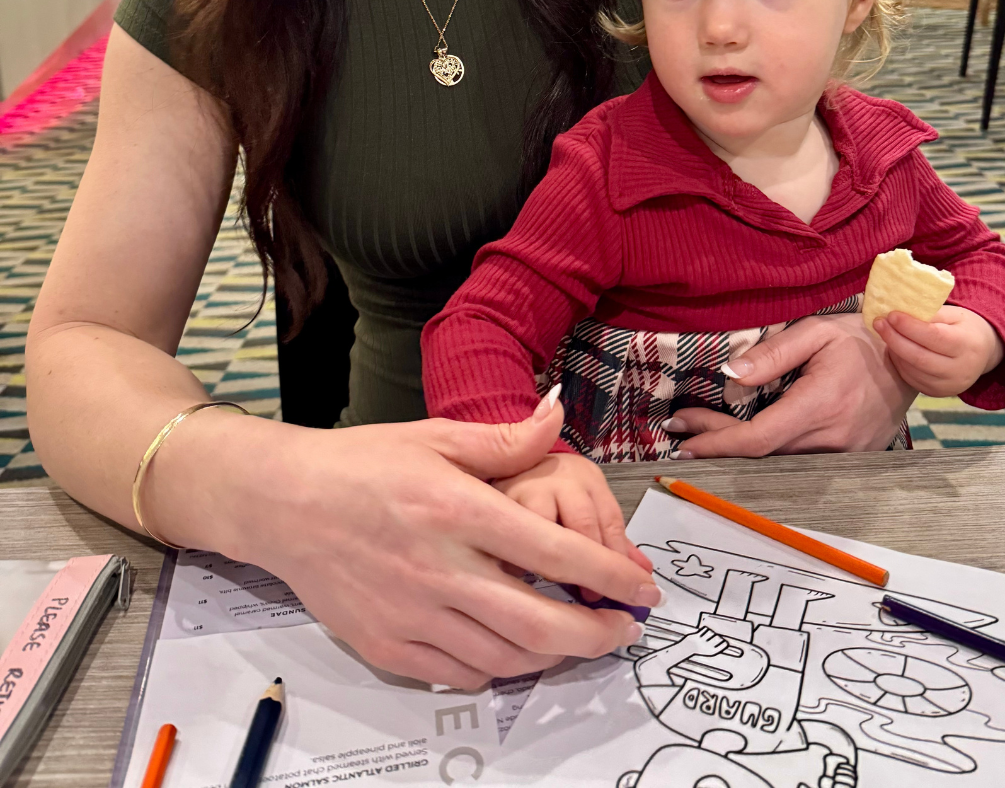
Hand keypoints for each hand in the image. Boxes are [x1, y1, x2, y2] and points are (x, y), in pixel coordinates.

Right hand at [152, 397, 660, 691]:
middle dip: (596, 635)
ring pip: (506, 657)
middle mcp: (439, 569)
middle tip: (624, 629)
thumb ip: (505, 438)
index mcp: (457, 510)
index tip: (640, 587)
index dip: (609, 577)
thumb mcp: (436, 437)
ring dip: (555, 655)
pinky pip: (460, 675)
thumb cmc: (361, 465)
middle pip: (539, 624)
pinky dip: (500, 668)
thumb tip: (558, 411)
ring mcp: (411, 615)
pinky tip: (515, 647)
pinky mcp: (387, 647)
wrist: (283, 502)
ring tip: (578, 637)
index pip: (554, 555)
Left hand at [663, 314, 915, 456]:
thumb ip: (772, 354)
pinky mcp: (850, 458)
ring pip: (778, 462)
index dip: (717, 442)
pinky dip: (768, 453)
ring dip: (739, 450)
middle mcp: (832, 439)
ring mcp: (844, 454)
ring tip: (703, 433)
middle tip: (681, 430)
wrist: (910, 360)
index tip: (683, 435)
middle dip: (717, 443)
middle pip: (761, 454)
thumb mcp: (816, 332)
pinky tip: (744, 439)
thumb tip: (731, 374)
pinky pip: (799, 462)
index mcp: (820, 406)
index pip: (758, 439)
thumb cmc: (860, 340)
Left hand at [872, 303, 1003, 395]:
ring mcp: (949, 386)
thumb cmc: (964, 328)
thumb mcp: (954, 315)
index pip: (934, 337)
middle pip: (919, 357)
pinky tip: (895, 348)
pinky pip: (911, 379)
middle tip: (879, 322)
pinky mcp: (937, 393)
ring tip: (885, 332)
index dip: (910, 326)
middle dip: (894, 339)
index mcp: (967, 345)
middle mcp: (960, 370)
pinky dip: (899, 362)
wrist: (982, 353)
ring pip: (912, 370)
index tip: (891, 315)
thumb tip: (900, 308)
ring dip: (894, 350)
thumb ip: (930, 313)